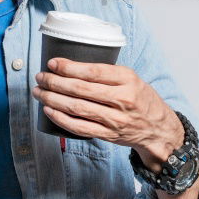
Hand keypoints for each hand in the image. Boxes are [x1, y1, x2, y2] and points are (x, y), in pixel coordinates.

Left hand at [32, 57, 183, 171]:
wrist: (159, 129)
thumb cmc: (141, 99)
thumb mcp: (132, 79)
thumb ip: (108, 73)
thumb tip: (72, 65)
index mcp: (128, 79)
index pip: (93, 71)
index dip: (69, 67)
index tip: (52, 63)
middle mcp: (122, 99)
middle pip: (81, 90)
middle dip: (55, 82)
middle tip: (41, 77)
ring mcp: (115, 119)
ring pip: (77, 108)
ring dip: (53, 99)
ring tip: (39, 92)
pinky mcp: (108, 135)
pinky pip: (80, 127)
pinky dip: (61, 119)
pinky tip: (49, 111)